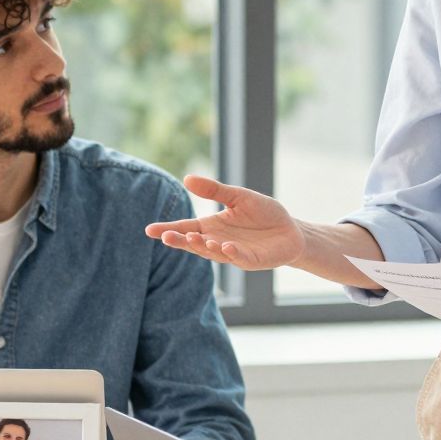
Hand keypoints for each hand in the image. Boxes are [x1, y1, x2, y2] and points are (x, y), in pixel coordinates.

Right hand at [145, 177, 305, 271]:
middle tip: (166, 237)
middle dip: (181, 241)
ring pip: (213, 253)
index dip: (168, 229)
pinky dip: (231, 253)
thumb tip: (187, 178)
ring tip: (195, 239)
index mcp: (212, 226)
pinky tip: (225, 247)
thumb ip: (215, 191)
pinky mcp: (252, 261)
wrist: (290, 230)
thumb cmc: (263, 214)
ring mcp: (234, 253)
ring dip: (204, 247)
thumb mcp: (239, 197)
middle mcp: (218, 241)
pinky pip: (239, 258)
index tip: (149, 230)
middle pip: (195, 243)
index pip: (186, 228)